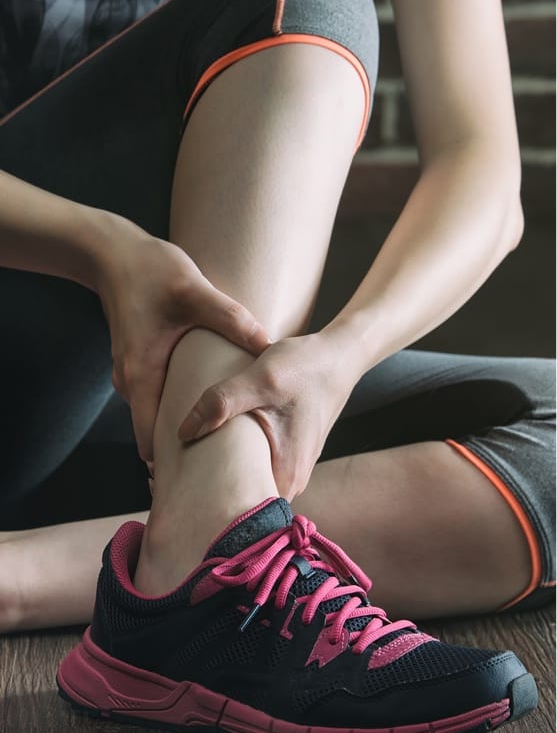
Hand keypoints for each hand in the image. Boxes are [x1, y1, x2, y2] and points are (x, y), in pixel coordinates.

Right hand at [96, 213, 270, 461]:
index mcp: (140, 376)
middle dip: (187, 450)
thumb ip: (231, 319)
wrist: (113, 252)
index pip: (149, 440)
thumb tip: (268, 346)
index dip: (173, 464)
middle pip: (155, 433)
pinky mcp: (140, 362)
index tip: (202, 480)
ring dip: (186, 424)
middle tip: (226, 464)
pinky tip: (211, 399)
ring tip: (226, 435)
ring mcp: (133, 373)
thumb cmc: (149, 271)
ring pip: (158, 413)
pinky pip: (159, 394)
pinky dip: (181, 402)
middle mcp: (131, 382)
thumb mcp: (194, 292)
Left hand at [176, 331, 361, 499]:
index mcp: (286, 474)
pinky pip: (257, 468)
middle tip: (168, 477)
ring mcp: (293, 468)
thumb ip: (221, 403)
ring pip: (249, 484)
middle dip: (208, 493)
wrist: (339, 356)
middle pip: (242, 500)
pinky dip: (235, 462)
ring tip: (183, 462)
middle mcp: (293, 479)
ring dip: (220, 476)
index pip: (241, 513)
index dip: (206, 507)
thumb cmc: (304, 368)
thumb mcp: (259, 379)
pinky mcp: (290, 454)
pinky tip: (211, 446)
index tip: (175, 493)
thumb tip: (184, 431)